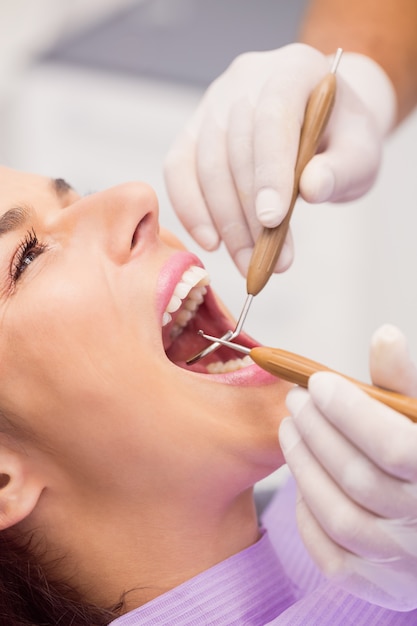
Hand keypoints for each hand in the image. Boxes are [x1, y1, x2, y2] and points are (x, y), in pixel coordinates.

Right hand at [164, 43, 395, 275]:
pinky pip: (178, 169)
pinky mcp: (194, 130)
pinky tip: (211, 242)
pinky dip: (190, 209)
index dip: (270, 170)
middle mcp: (246, 79)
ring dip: (224, 222)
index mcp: (294, 69)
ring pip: (206, 164)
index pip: (273, 117)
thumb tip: (313, 188)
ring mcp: (214, 103)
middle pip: (235, 147)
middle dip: (248, 213)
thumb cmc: (340, 139)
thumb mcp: (360, 153)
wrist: (320, 125)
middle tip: (266, 260)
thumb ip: (342, 169)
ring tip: (247, 261)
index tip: (272, 220)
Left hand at [279, 324, 416, 610]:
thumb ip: (403, 383)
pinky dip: (308, 515)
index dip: (350, 412)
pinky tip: (304, 477)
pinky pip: (331, 556)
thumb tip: (384, 337)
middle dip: (317, 431)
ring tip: (291, 429)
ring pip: (339, 516)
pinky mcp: (381, 585)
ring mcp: (406, 564)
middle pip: (359, 479)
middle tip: (296, 399)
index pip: (394, 447)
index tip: (318, 382)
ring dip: (304, 466)